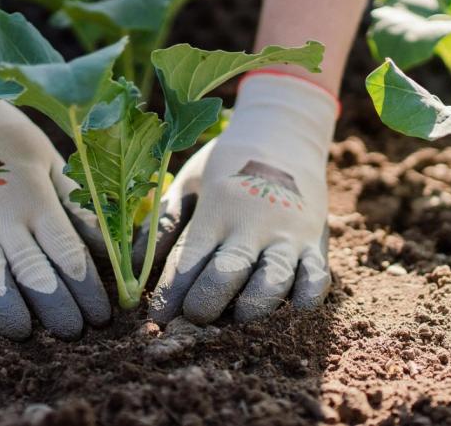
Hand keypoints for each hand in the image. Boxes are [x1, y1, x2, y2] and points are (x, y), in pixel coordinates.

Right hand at [0, 51, 109, 339]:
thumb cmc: (2, 135)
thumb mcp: (48, 160)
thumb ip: (77, 203)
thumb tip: (111, 243)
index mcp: (35, 198)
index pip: (68, 253)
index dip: (87, 289)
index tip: (103, 315)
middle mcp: (1, 217)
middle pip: (35, 273)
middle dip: (58, 309)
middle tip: (74, 333)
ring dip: (10, 312)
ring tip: (25, 334)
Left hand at [148, 72, 337, 323]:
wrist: (284, 131)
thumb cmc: (226, 164)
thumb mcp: (188, 182)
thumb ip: (163, 223)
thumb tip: (133, 266)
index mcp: (216, 209)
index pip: (188, 261)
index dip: (171, 295)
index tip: (157, 319)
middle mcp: (252, 224)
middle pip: (227, 274)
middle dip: (206, 305)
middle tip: (196, 317)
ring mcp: (288, 234)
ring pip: (273, 281)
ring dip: (253, 308)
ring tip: (239, 318)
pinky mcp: (315, 242)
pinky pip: (317, 277)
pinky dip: (306, 299)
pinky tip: (291, 310)